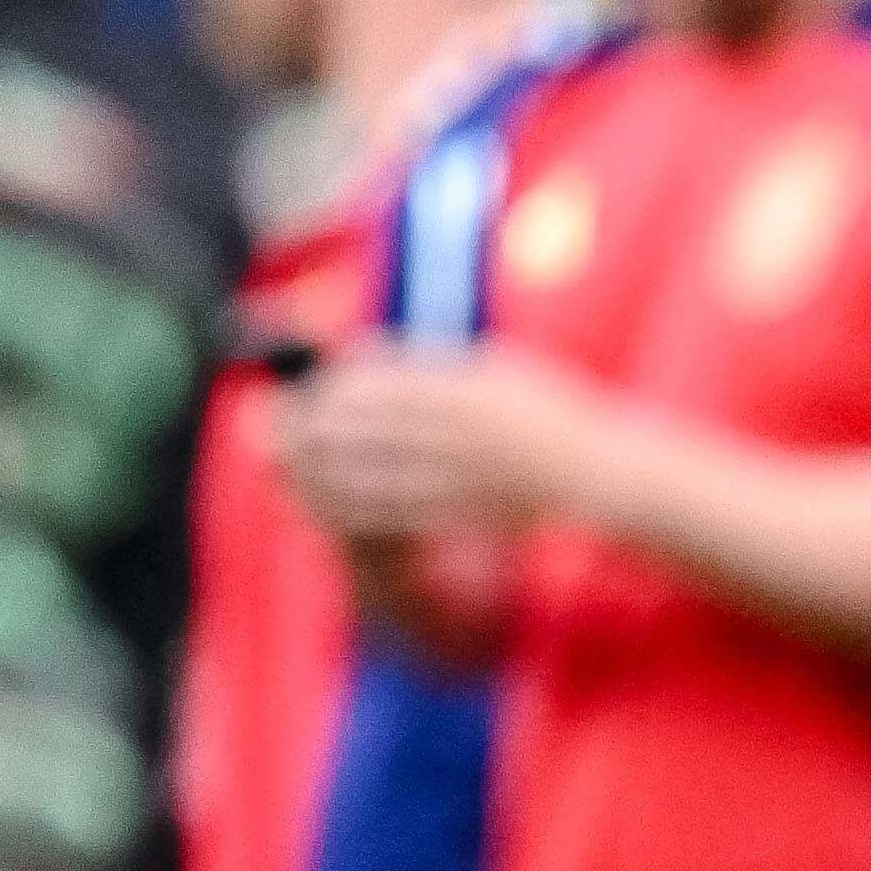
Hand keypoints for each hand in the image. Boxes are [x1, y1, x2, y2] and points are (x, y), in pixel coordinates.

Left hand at [274, 344, 602, 546]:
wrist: (599, 470)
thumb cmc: (546, 413)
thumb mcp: (498, 368)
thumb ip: (433, 364)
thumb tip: (359, 358)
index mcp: (467, 386)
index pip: (379, 384)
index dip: (332, 389)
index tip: (305, 390)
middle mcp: (459, 431)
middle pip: (363, 429)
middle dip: (308, 428)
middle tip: (271, 425)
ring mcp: (460, 475)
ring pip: (368, 474)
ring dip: (316, 471)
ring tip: (282, 465)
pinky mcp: (460, 511)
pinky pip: (390, 512)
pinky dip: (348, 507)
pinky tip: (321, 503)